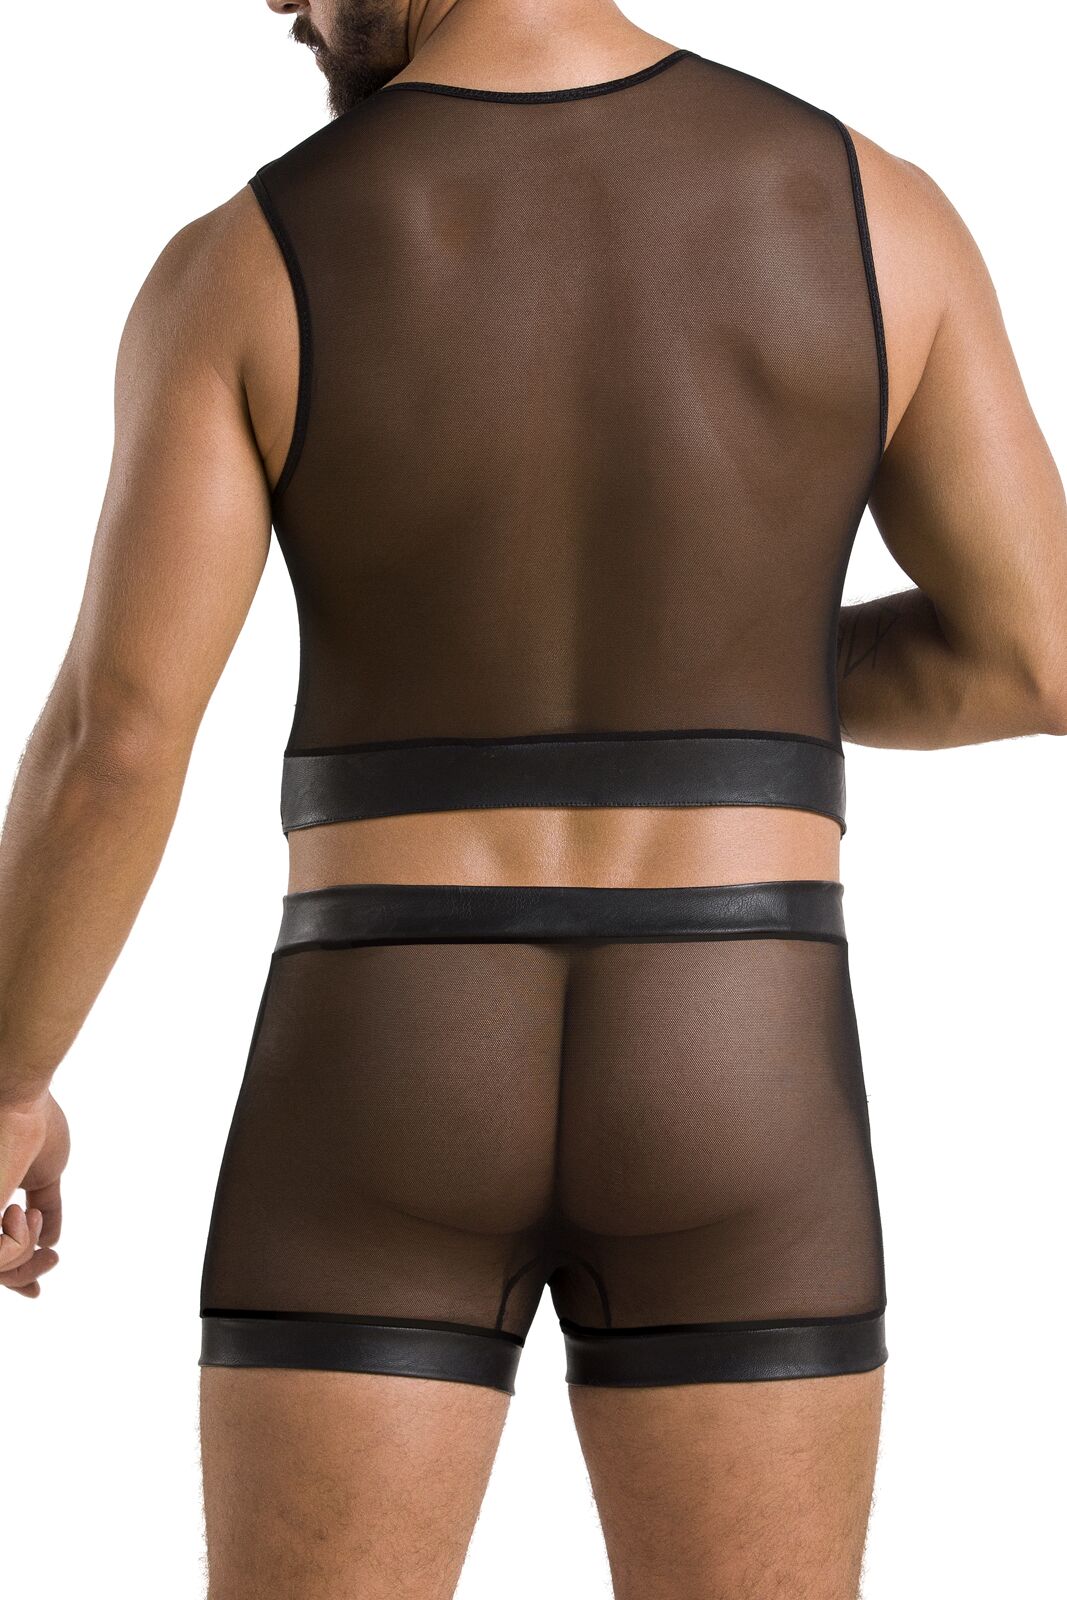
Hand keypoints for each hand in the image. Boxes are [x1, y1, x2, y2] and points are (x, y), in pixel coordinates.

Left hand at [0, 1092, 69, 1297]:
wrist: (18, 1098)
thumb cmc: (32, 1122)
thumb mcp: (46, 1174)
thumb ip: (48, 1206)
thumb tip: (52, 1240)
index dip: (14, 1277)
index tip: (37, 1292)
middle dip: (24, 1276)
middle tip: (54, 1261)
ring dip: (24, 1253)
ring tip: (30, 1213)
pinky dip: (19, 1243)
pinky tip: (19, 1211)